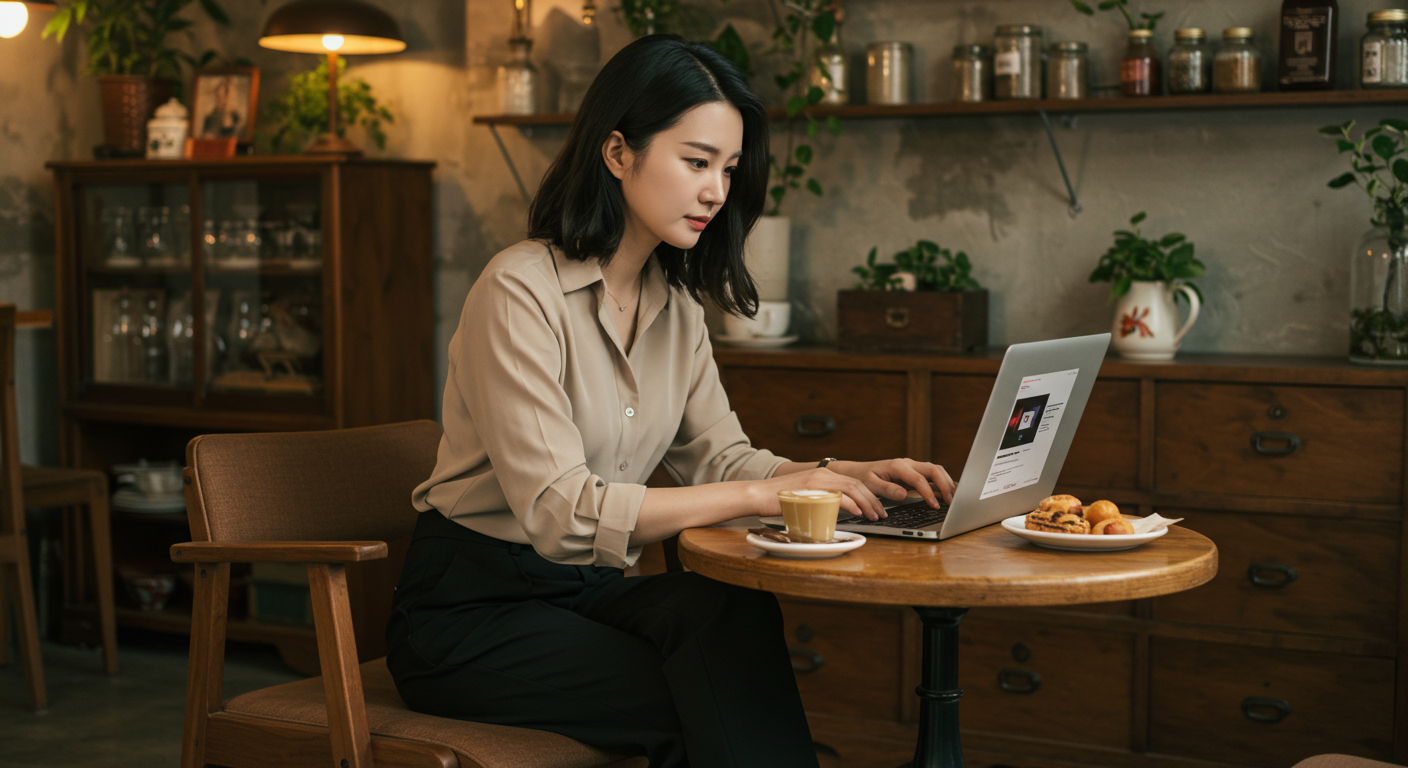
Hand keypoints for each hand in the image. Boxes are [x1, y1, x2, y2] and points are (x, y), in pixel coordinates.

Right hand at [755, 468, 887, 519]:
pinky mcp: (811, 488)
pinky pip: (837, 494)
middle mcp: (822, 474)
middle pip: (857, 484)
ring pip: (851, 488)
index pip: (853, 482)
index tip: (877, 509)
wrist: (757, 494)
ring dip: (867, 502)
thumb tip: (834, 512)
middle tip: (881, 513)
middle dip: (873, 500)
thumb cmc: (777, 500)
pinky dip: (851, 503)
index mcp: (822, 475)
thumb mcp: (804, 497)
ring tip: (874, 515)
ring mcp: (817, 480)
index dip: (869, 496)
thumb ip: (820, 500)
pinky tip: (858, 512)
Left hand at [827, 459, 954, 509]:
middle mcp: (907, 463)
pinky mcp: (914, 472)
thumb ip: (887, 489)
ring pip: (936, 470)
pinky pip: (932, 474)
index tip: (935, 505)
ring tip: (953, 498)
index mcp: (898, 466)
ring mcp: (912, 467)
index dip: (928, 493)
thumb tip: (903, 494)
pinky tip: (950, 491)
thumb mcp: (870, 485)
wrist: (857, 472)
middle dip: (944, 484)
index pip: (919, 478)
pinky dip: (942, 481)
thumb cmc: (862, 478)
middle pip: (933, 469)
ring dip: (946, 482)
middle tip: (950, 501)